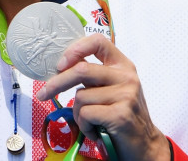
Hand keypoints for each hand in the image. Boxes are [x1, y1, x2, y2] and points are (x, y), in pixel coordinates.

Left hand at [36, 34, 170, 160]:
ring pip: (81, 96)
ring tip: (90, 122)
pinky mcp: (121, 114)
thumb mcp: (109, 88)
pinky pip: (86, 114)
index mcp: (122, 65)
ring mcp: (126, 95)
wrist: (144, 146)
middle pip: (81, 69)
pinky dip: (84, 125)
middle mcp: (126, 76)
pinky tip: (96, 131)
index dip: (75, 49)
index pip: (98, 41)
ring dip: (78, 113)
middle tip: (43, 93)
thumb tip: (59, 66)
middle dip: (57, 83)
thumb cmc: (120, 115)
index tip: (60, 64)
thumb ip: (92, 75)